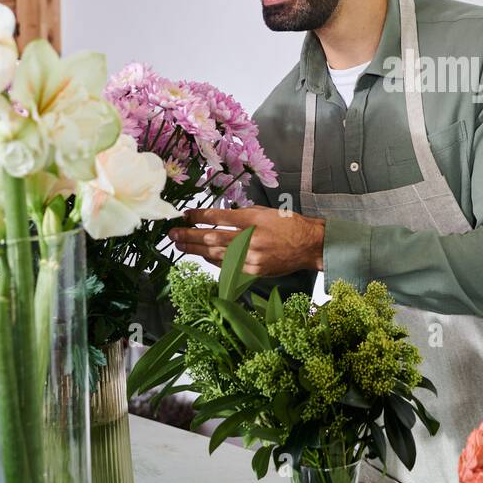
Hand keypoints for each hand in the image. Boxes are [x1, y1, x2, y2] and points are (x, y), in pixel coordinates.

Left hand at [167, 206, 324, 276]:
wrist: (308, 246)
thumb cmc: (289, 225)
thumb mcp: (265, 212)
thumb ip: (242, 216)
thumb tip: (217, 218)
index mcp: (254, 219)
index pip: (219, 217)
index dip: (199, 216)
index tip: (186, 215)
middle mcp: (251, 239)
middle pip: (212, 237)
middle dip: (189, 235)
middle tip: (173, 233)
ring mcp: (251, 257)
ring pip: (216, 254)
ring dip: (195, 249)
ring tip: (180, 245)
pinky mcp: (253, 271)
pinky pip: (227, 266)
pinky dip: (213, 259)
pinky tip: (202, 255)